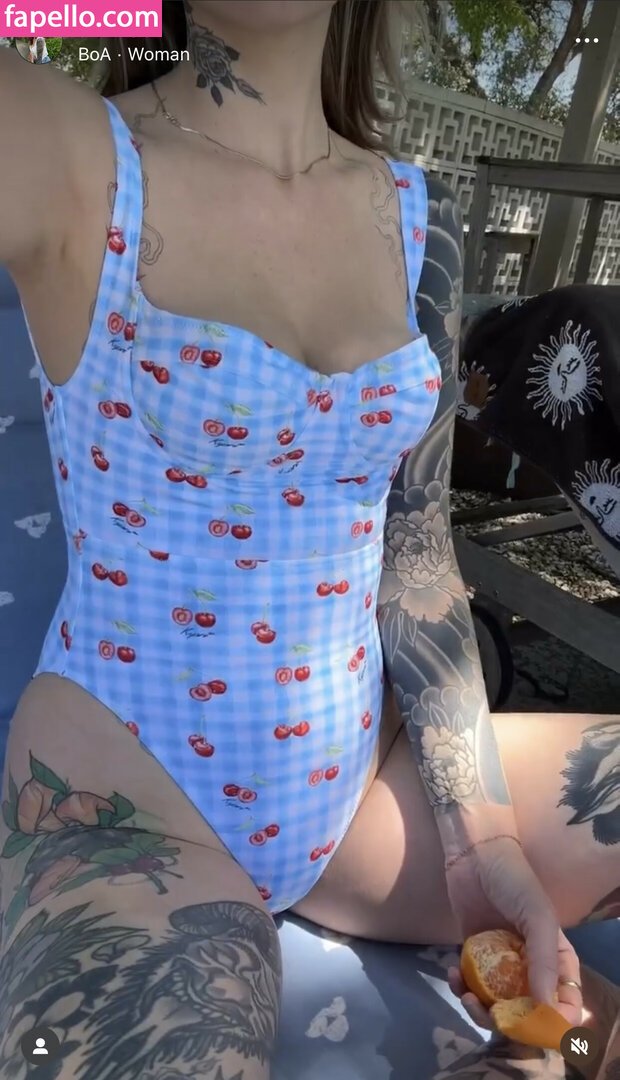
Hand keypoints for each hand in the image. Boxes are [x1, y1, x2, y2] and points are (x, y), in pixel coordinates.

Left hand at [444, 836, 565, 1005]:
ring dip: (480, 1009)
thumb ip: (544, 962)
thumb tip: (545, 1008)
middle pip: (527, 1011)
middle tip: (491, 1015)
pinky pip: (470, 984)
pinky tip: (452, 975)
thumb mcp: (538, 918)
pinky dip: (461, 988)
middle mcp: (530, 966)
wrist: (474, 855)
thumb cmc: (514, 882)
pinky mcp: (473, 956)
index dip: (556, 1021)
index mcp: (555, 958)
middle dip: (510, 1022)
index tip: (535, 1026)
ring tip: (465, 997)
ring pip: (496, 1003)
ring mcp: (500, 963)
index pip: (564, 1000)